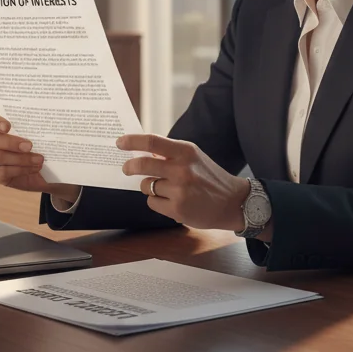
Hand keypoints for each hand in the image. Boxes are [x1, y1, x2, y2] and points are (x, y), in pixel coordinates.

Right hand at [0, 110, 80, 202]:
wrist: (47, 172)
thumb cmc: (43, 148)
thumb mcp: (43, 136)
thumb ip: (40, 126)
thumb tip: (51, 117)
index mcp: (1, 127)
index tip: (7, 126)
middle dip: (11, 142)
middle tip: (30, 145)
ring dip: (21, 158)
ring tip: (39, 160)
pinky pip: (3, 172)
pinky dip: (21, 170)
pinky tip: (34, 168)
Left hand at [118, 133, 248, 231]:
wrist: (232, 202)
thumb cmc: (210, 177)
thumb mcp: (194, 157)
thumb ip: (170, 153)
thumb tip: (142, 151)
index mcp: (186, 151)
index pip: (152, 142)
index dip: (132, 141)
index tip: (119, 142)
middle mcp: (182, 169)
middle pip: (142, 165)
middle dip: (129, 167)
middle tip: (126, 168)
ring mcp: (179, 190)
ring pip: (145, 186)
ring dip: (150, 187)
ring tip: (168, 189)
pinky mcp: (177, 209)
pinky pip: (152, 203)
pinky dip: (157, 202)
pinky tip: (172, 201)